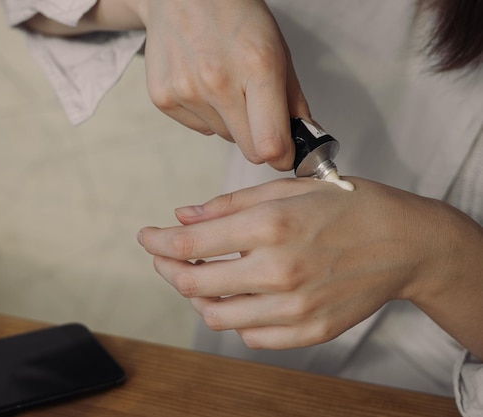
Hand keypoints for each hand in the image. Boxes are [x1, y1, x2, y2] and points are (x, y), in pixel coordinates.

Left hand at [137, 178, 478, 350]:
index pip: (189, 245)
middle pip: (193, 284)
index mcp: (270, 226)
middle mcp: (278, 270)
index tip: (147, 238)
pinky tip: (239, 298)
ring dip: (197, 297)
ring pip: (217, 317)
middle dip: (167, 269)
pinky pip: (251, 337)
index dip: (157, 243)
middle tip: (164, 258)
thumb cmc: (348, 206)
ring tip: (199, 278)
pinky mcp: (309, 330)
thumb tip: (182, 217)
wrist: (404, 242)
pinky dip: (235, 319)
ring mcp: (294, 307)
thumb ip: (228, 205)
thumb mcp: (287, 188)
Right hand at [138, 0, 310, 168]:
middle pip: (249, 149)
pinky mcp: (163, 98)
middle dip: (259, 139)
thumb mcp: (277, 48)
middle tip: (259, 111)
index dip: (283, 155)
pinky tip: (203, 83)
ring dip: (232, 121)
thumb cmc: (234, 15)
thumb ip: (293, 100)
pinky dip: (207, 114)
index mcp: (256, 67)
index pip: (270, 144)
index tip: (286, 152)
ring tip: (225, 83)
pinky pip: (200, 128)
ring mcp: (186, 92)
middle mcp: (216, 83)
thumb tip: (302, 140)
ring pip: (224, 137)